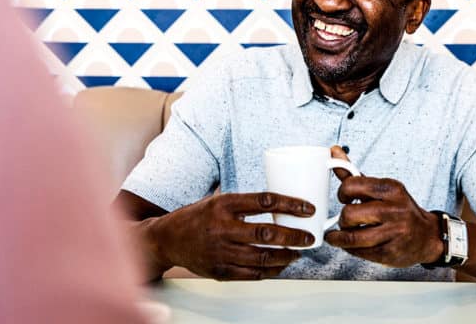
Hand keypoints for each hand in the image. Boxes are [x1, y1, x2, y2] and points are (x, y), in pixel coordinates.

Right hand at [149, 192, 315, 279]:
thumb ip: (245, 204)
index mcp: (224, 204)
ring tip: (298, 252)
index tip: (308, 209)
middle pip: (267, 233)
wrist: (166, 240)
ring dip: (286, 256)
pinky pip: (253, 274)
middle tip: (309, 237)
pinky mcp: (220, 271)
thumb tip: (282, 204)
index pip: (265, 201)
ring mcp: (221, 252)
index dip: (291, 204)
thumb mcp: (219, 201)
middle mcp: (222, 227)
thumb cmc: (197, 217)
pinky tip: (281, 265)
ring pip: (263, 257)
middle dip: (294, 236)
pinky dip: (271, 270)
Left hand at [324, 146, 442, 266]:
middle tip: (346, 219)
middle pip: (349, 214)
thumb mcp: (381, 188)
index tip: (344, 197)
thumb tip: (334, 150)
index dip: (342, 193)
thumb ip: (354, 172)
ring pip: (352, 237)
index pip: (352, 186)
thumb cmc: (399, 209)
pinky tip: (353, 244)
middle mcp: (394, 210)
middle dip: (343, 218)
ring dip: (340, 237)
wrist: (427, 236)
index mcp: (391, 189)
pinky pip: (359, 252)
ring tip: (341, 235)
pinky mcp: (390, 253)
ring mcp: (393, 233)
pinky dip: (350, 249)